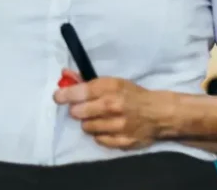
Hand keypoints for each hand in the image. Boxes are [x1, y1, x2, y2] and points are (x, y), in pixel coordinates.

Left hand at [53, 70, 174, 149]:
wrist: (159, 114)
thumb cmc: (133, 95)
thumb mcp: (113, 82)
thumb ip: (87, 81)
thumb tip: (65, 74)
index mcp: (111, 88)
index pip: (81, 92)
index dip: (65, 95)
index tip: (57, 97)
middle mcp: (113, 106)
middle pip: (79, 112)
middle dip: (77, 111)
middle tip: (82, 109)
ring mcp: (118, 126)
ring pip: (87, 128)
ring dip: (89, 123)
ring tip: (99, 118)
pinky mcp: (123, 142)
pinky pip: (99, 140)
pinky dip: (100, 135)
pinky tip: (107, 128)